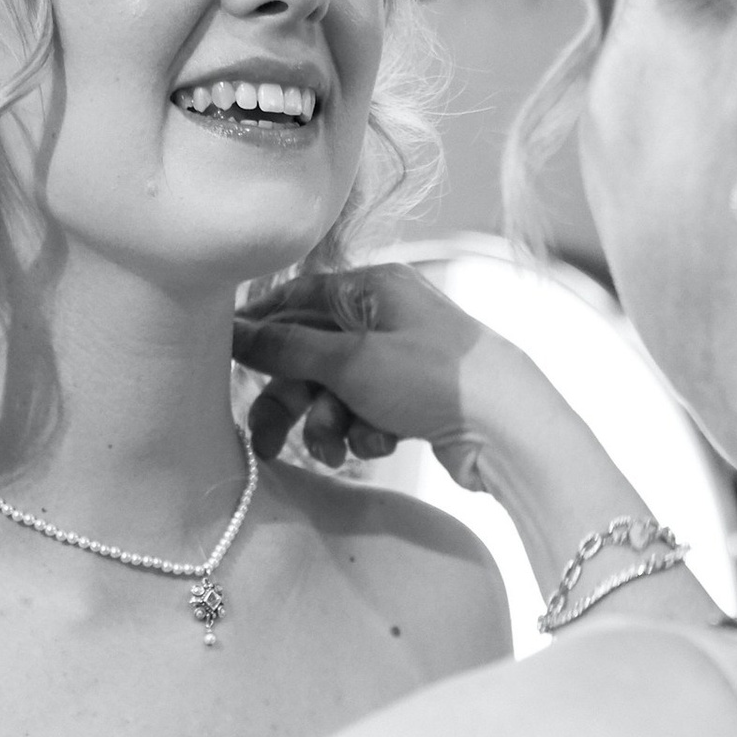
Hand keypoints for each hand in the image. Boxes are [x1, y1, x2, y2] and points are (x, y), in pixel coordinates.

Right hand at [235, 263, 543, 495]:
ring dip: (328, 425)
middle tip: (265, 439)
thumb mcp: (349, 362)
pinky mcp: (413, 399)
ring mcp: (400, 359)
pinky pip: (365, 413)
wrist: (509, 429)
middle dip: (291, 400)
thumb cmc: (433, 380)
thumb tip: (230, 331)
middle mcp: (386, 316)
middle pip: (311, 355)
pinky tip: (384, 444)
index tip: (227, 359)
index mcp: (372, 286)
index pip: (297, 298)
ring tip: (338, 449)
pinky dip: (365, 433)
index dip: (261, 331)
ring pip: (335, 392)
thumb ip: (285, 348)